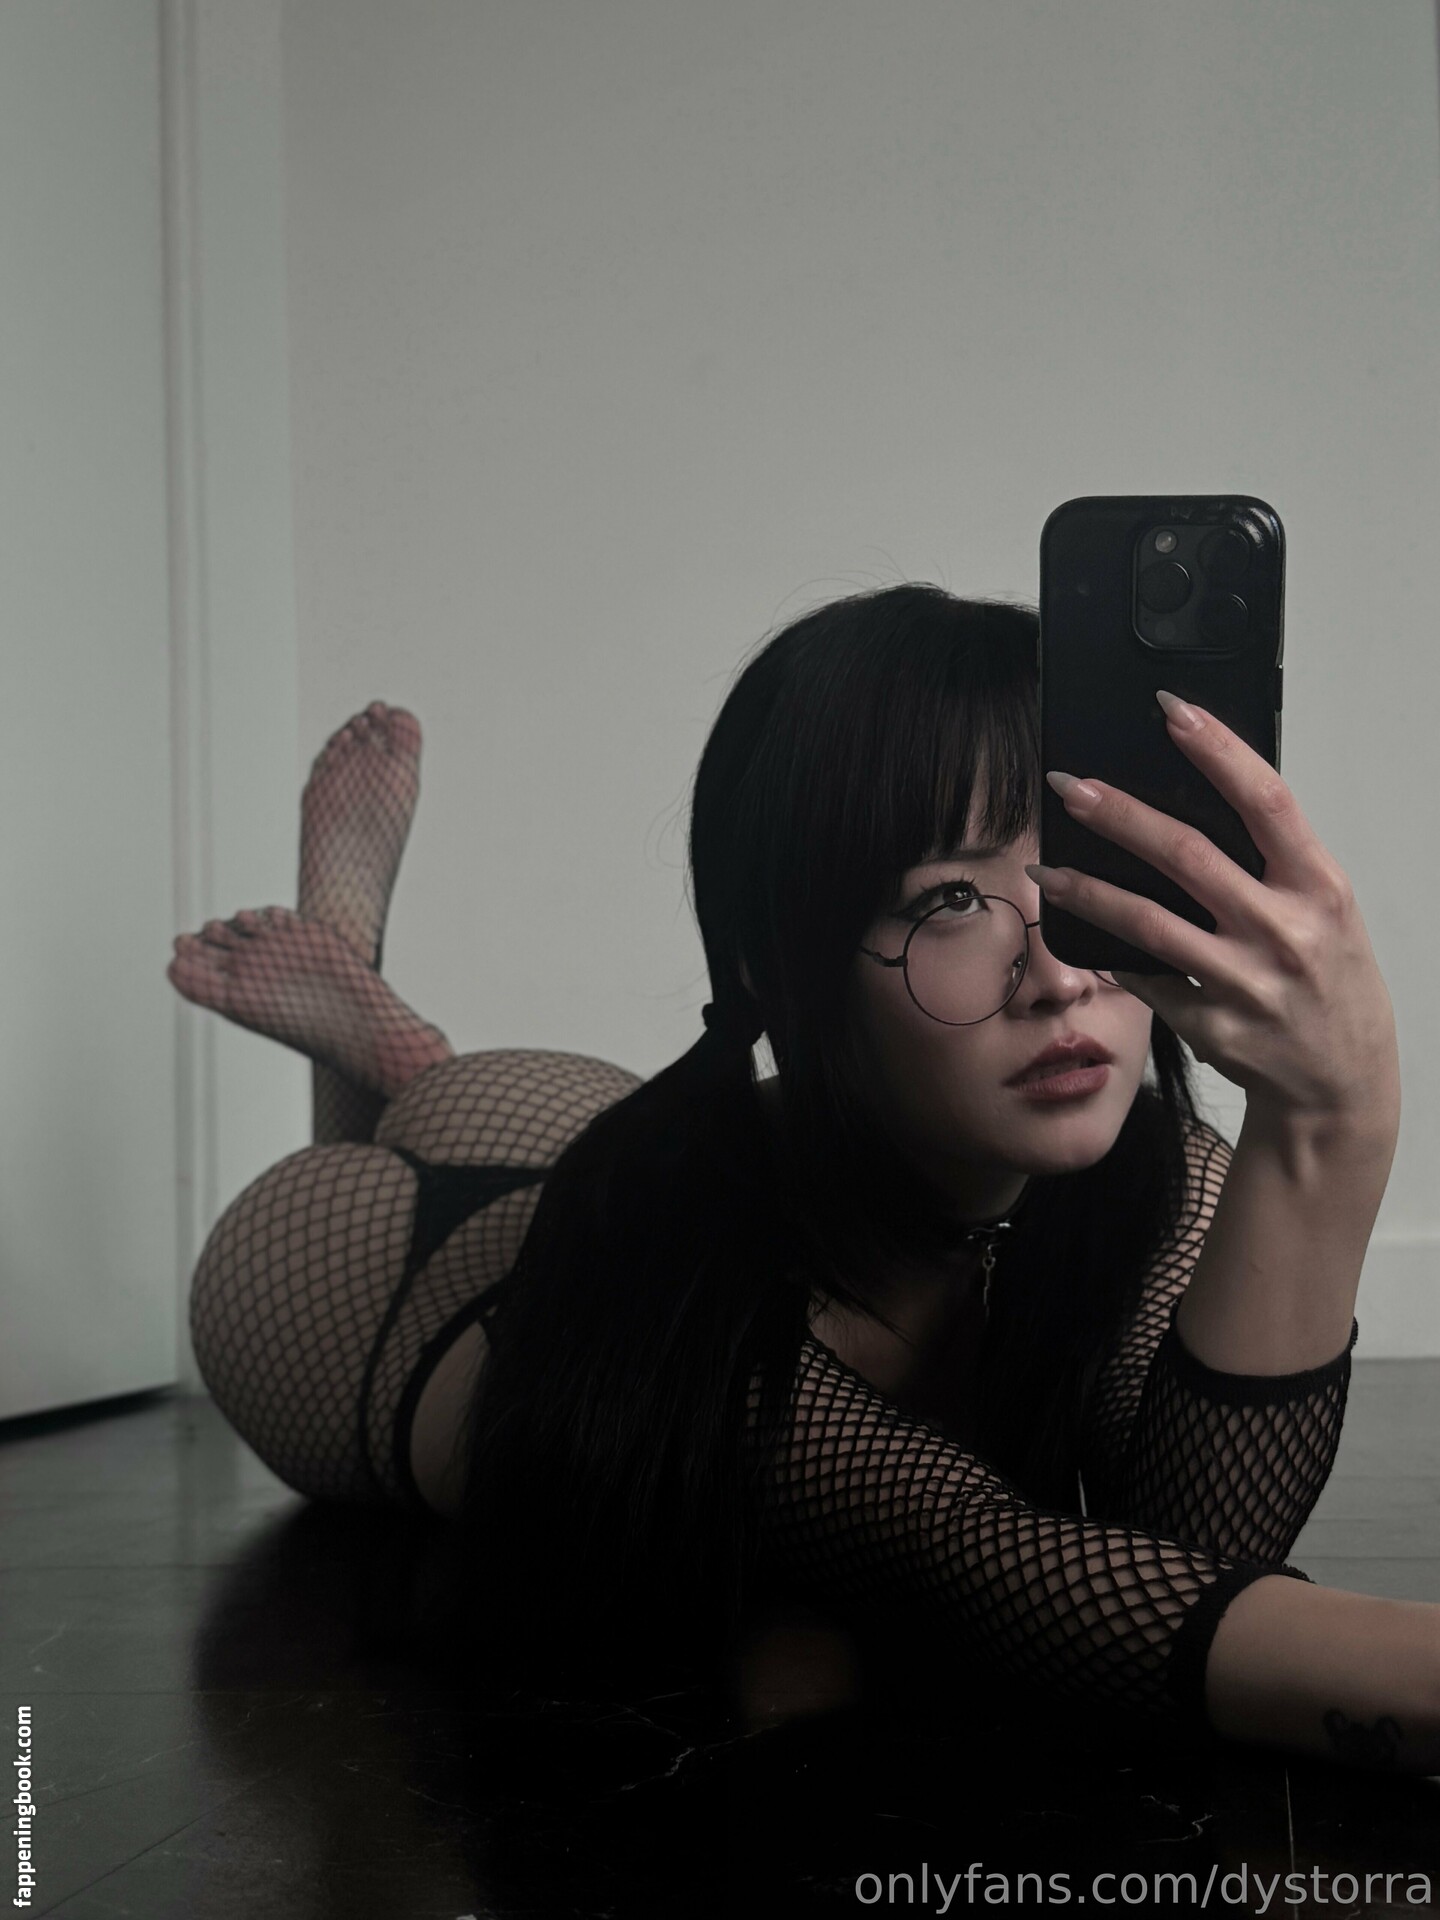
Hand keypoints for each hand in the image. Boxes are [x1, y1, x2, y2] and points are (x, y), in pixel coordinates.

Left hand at [1025, 691, 1400, 1134]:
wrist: (1342, 1083)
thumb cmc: (1329, 982)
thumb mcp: (1323, 910)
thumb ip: (1273, 862)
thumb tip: (1192, 801)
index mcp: (1320, 887)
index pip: (1266, 801)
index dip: (1217, 750)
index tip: (1171, 711)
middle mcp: (1285, 931)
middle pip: (1187, 854)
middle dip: (1119, 814)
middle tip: (1069, 785)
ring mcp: (1245, 982)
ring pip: (1147, 921)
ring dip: (1086, 889)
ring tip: (1046, 866)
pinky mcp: (1210, 1025)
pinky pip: (1143, 977)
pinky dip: (1107, 952)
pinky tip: (1076, 931)